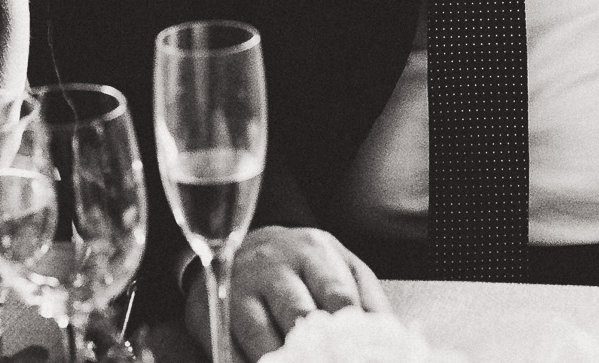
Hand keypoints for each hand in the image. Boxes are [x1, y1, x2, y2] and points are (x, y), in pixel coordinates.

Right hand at [187, 227, 389, 361]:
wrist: (241, 246)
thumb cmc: (300, 263)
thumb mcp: (338, 264)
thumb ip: (364, 295)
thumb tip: (388, 332)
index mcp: (313, 251)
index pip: (337, 294)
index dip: (348, 329)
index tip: (356, 351)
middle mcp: (273, 265)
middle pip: (298, 315)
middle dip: (315, 347)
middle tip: (326, 359)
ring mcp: (239, 287)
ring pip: (262, 336)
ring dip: (281, 359)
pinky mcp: (210, 311)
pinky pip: (231, 349)